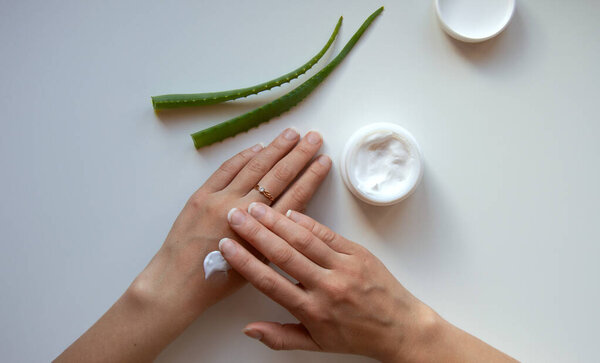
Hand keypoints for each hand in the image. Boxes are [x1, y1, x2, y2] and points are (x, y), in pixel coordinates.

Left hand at [132, 128, 331, 315]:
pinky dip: (244, 157)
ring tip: (292, 133)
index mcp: (262, 234)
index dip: (312, 177)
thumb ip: (275, 236)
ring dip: (275, 148)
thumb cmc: (220, 281)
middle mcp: (243, 212)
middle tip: (314, 137)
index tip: (324, 161)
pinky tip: (258, 147)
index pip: (295, 197)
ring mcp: (220, 201)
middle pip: (278, 176)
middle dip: (299, 154)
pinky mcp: (201, 196)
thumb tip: (290, 211)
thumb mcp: (258, 264)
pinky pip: (227, 170)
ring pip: (254, 167)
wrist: (178, 284)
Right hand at [219, 204, 516, 362]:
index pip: (270, 282)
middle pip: (283, 254)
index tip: (226, 247)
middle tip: (235, 215)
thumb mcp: (316, 344)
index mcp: (312, 311)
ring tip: (256, 207)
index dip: (245, 262)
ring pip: (304, 240)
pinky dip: (307, 222)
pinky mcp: (358, 253)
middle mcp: (327, 286)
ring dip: (277, 221)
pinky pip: (327, 235)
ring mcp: (344, 267)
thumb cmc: (357, 336)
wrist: (401, 328)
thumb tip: (248, 329)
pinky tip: (289, 212)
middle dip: (256, 233)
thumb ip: (280, 337)